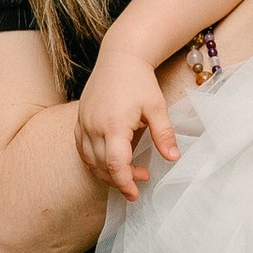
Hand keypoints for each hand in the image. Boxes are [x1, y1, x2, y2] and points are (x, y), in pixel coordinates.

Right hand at [76, 36, 181, 200]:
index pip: (115, 164)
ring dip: (106, 172)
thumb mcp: (157, 107)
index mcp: (114, 124)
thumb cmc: (139, 81)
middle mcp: (93, 126)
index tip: (135, 194)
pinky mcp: (79, 120)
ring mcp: (83, 123)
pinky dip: (93, 161)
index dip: (125, 183)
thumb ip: (163, 134)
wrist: (119, 58)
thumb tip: (173, 158)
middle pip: (102, 166)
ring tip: (128, 172)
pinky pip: (81, 149)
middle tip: (142, 176)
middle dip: (121, 179)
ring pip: (89, 160)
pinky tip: (108, 162)